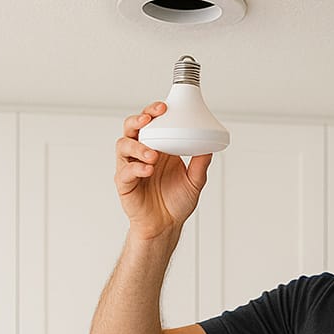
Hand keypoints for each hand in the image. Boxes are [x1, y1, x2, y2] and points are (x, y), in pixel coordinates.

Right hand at [116, 102, 211, 241]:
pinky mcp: (124, 183)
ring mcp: (130, 167)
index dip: (153, 112)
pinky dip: (136, 168)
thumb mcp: (195, 181)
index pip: (150, 122)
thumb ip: (200, 163)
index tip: (164, 107)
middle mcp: (141, 153)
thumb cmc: (176, 201)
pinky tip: (148, 170)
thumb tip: (210, 146)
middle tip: (149, 119)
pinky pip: (125, 171)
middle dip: (138, 120)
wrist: (166, 226)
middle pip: (131, 128)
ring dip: (138, 146)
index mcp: (157, 147)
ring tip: (153, 155)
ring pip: (123, 146)